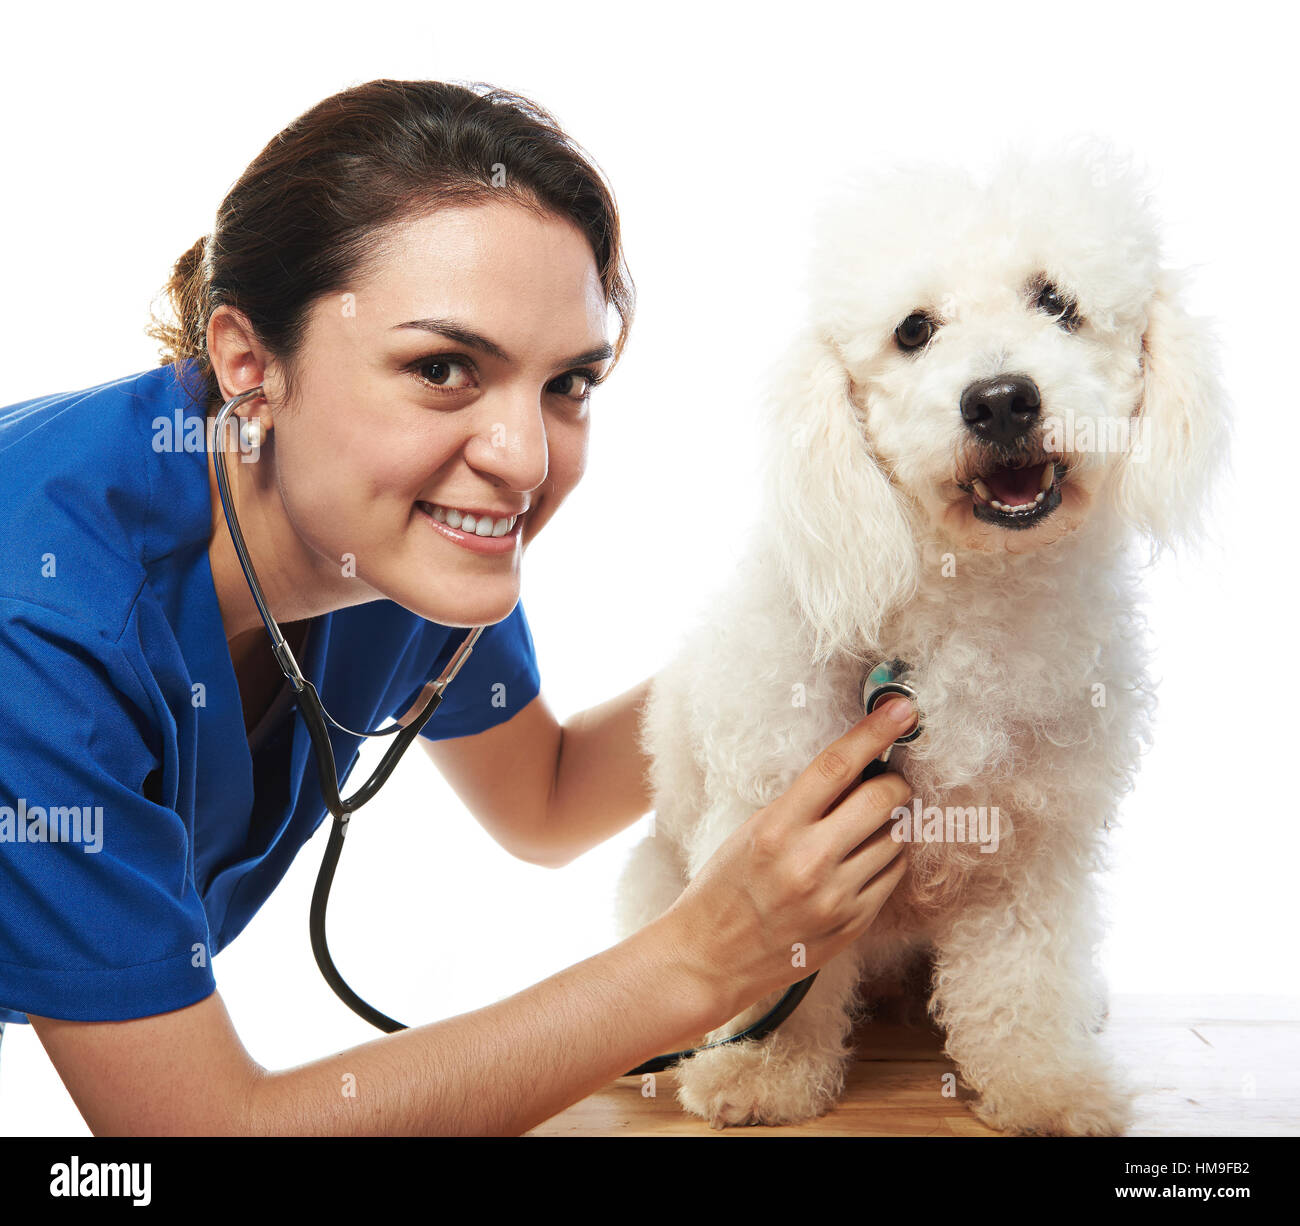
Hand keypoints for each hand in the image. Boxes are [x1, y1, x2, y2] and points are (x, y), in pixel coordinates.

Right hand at [662, 696, 917, 1021]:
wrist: (709, 958)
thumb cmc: (724, 886)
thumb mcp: (752, 830)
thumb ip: (803, 803)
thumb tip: (858, 767)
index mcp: (776, 828)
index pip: (837, 766)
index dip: (875, 732)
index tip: (902, 710)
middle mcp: (810, 862)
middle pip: (883, 799)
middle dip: (893, 783)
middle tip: (886, 781)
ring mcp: (836, 898)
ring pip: (897, 838)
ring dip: (891, 824)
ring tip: (863, 829)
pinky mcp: (853, 925)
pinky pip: (893, 876)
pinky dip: (887, 859)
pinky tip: (864, 859)